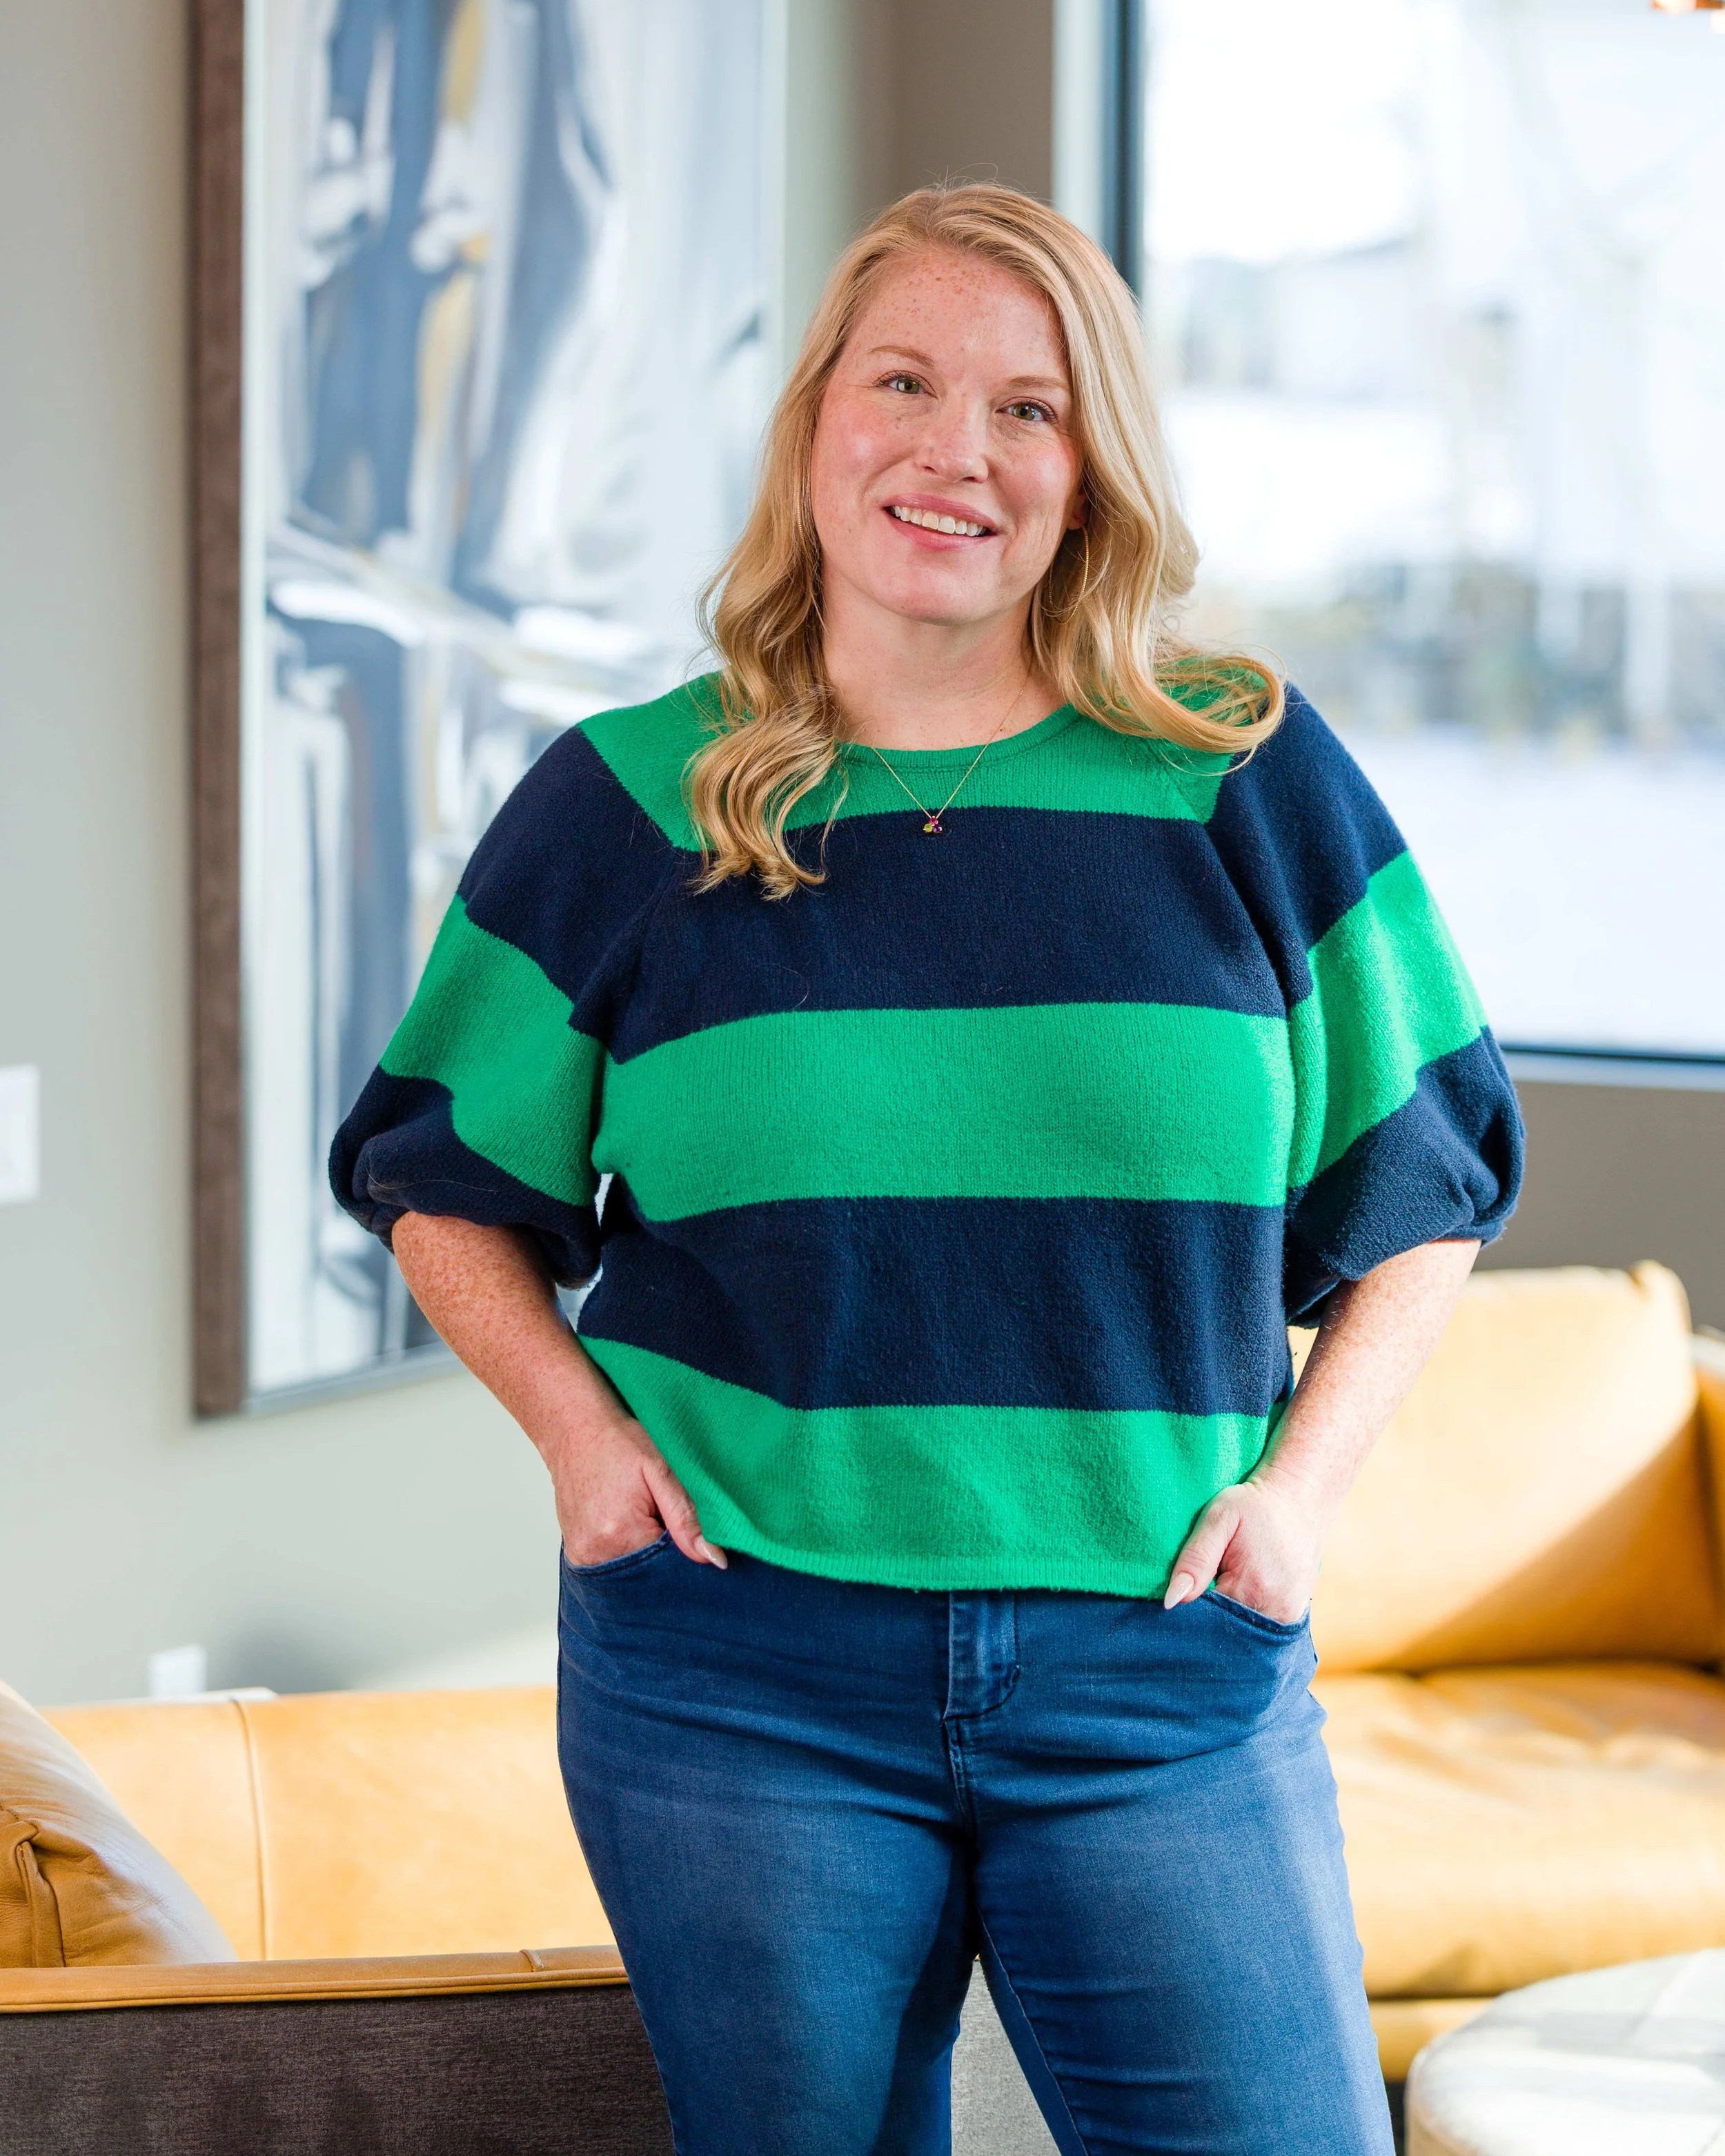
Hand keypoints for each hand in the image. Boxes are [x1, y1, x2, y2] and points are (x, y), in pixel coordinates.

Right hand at [541, 1404, 726, 1570]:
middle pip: (649, 1575)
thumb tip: (714, 1560)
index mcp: (622, 1533)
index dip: (686, 1553)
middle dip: (665, 1556)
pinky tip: (626, 1523)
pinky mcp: (575, 1553)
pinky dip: (626, 1551)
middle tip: (661, 1515)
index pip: (671, 1568)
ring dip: (644, 1553)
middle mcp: (598, 1552)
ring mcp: (583, 1556)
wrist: (574, 1429)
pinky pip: (610, 1566)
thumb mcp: (660, 1471)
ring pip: (631, 1572)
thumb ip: (686, 1519)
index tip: (687, 1529)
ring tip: (642, 1515)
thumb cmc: (617, 1442)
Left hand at [1162, 1474, 1325, 1622]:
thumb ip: (1195, 1560)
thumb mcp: (1218, 1520)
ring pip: (1244, 1629)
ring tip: (1229, 1577)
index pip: (1204, 1621)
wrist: (1300, 1497)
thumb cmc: (1255, 1506)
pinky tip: (1244, 1587)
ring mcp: (1289, 1615)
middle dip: (1210, 1612)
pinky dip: (1247, 1611)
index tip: (1189, 1584)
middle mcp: (1275, 1610)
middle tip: (1213, 1574)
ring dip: (1230, 1613)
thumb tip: (1172, 1601)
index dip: (1190, 1607)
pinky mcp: (1295, 1612)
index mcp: (1250, 1590)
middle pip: (1225, 1628)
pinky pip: (1261, 1624)